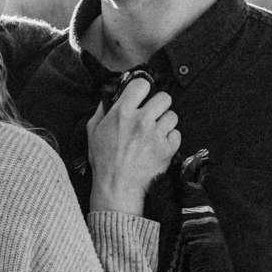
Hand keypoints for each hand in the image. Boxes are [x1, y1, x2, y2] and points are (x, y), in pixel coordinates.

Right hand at [86, 75, 178, 215]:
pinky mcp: (167, 149)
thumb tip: (109, 97)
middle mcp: (141, 120)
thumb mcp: (93, 132)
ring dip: (165, 123)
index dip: (143, 89)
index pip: (142, 84)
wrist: (117, 187)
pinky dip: (170, 139)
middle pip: (164, 97)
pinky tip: (160, 145)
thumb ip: (102, 111)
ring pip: (173, 116)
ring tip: (156, 133)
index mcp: (122, 112)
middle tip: (153, 115)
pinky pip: (177, 134)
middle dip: (159, 105)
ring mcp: (156, 135)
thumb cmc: (104, 161)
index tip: (142, 96)